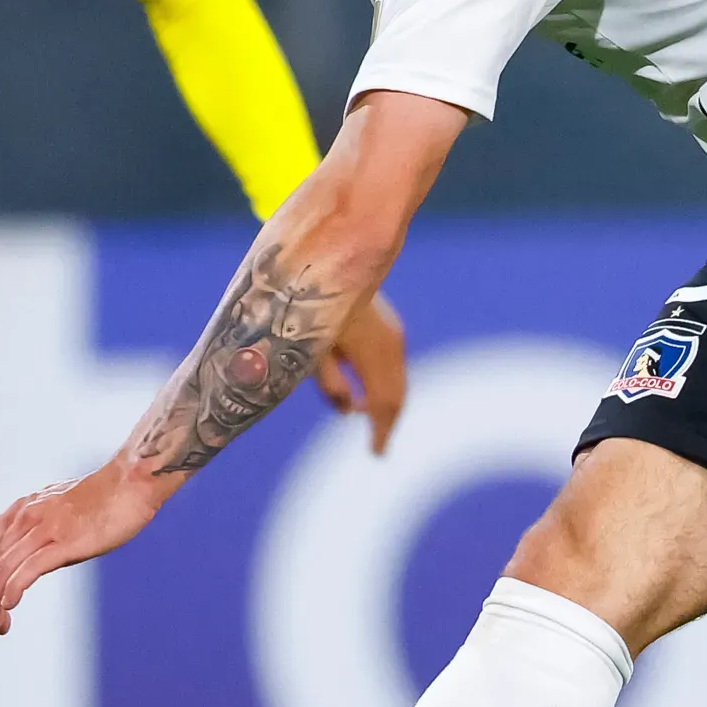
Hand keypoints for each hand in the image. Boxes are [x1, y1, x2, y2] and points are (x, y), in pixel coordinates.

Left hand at [0, 460, 173, 633]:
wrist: (131, 482)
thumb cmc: (105, 496)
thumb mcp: (63, 507)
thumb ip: (45, 525)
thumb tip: (42, 548)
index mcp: (24, 509)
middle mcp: (27, 517)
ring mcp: (45, 528)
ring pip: (4, 569)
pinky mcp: (65, 542)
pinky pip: (29, 568)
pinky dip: (13, 589)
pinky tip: (10, 605)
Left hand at [311, 292, 409, 454]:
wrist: (331, 252)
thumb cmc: (309, 300)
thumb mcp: (312, 347)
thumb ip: (330, 383)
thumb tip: (348, 411)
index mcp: (374, 352)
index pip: (386, 403)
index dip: (382, 431)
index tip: (377, 454)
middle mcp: (390, 343)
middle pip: (397, 395)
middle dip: (386, 422)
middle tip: (377, 446)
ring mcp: (392, 333)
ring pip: (396, 381)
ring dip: (382, 402)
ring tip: (363, 416)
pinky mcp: (387, 326)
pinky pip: (390, 367)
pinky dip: (380, 386)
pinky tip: (362, 393)